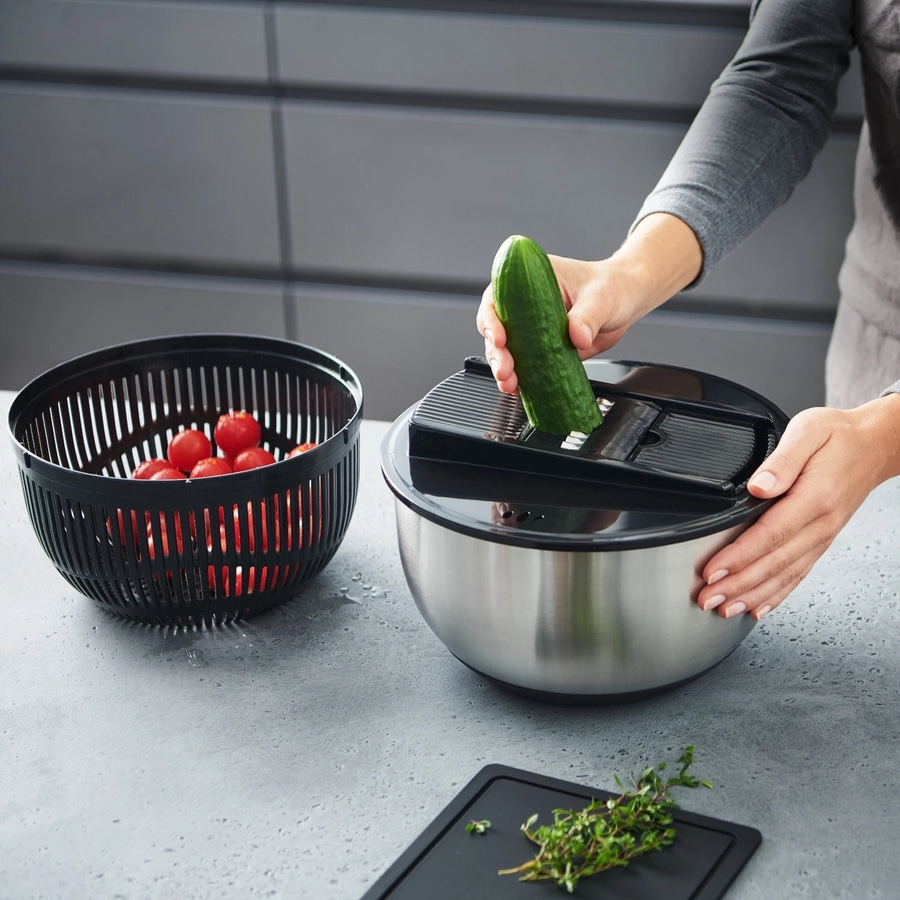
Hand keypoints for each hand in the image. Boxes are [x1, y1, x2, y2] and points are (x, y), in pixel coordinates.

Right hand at [476, 255, 633, 393]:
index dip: (492, 319)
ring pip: (507, 350)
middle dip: (497, 353)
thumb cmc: (612, 286)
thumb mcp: (601, 297)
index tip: (500, 338)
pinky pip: (526, 364)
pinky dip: (522, 378)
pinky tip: (520, 389)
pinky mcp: (542, 348)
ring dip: (505, 369)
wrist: (626, 300)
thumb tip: (577, 337)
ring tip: (510, 385)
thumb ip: (587, 316)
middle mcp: (525, 304)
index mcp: (530, 280)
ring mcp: (532, 327)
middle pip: (497, 328)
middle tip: (505, 371)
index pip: (497, 297)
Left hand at [697, 394, 899, 619]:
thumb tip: (758, 486)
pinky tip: (758, 608)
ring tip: (725, 609)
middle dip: (737, 585)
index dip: (739, 556)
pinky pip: (798, 574)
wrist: (875, 445)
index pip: (770, 534)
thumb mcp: (808, 431)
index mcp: (815, 497)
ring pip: (785, 575)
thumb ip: (782, 460)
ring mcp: (823, 536)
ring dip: (753, 596)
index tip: (713, 571)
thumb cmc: (839, 436)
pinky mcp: (821, 541)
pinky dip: (777, 594)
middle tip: (708, 598)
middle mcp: (821, 524)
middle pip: (774, 563)